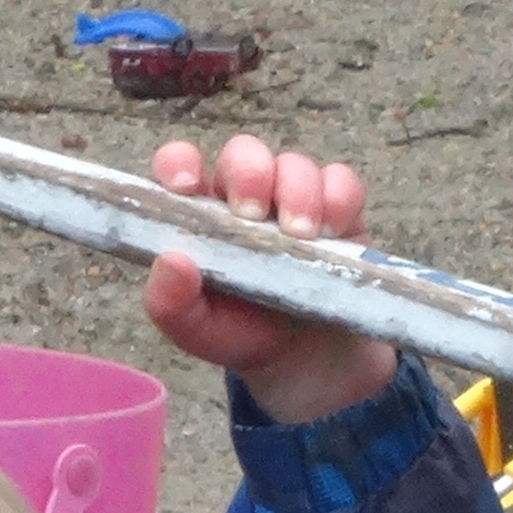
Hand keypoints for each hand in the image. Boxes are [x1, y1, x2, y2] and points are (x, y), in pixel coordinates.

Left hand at [151, 134, 394, 426]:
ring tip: (300, 236)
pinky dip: (339, 199)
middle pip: (245, 152)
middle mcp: (245, 197)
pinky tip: (331, 234)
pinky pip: (342, 182)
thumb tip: (171, 261)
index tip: (187, 185)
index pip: (180, 164)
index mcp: (201, 214)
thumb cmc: (240, 333)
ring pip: (295, 164)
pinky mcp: (339, 211)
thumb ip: (170, 302)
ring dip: (298, 192)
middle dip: (251, 174)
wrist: (304, 361)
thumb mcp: (195, 329)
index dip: (180, 162)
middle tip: (251, 216)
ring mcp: (293, 199)